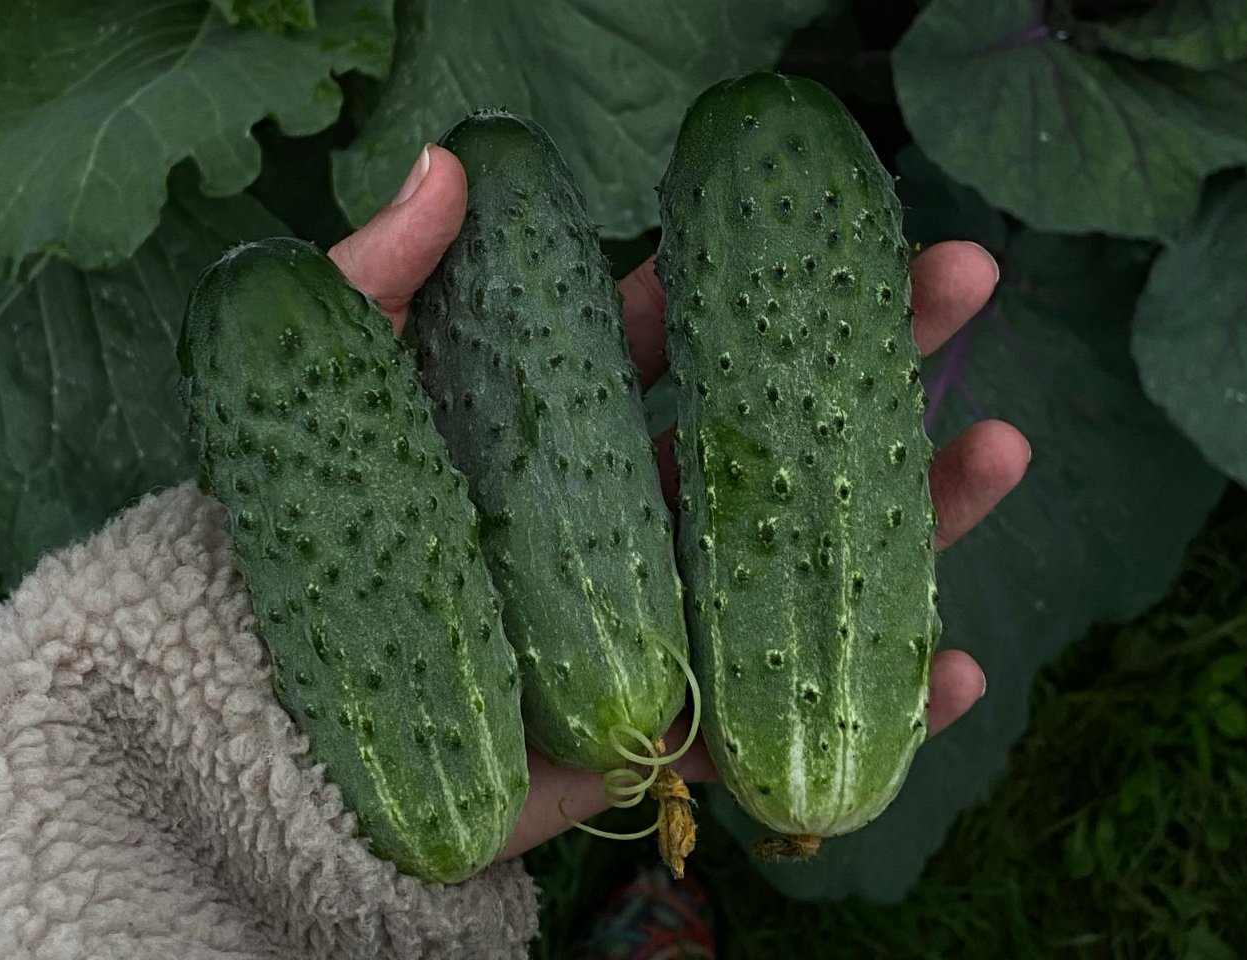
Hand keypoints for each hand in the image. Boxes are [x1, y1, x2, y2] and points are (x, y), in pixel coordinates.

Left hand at [328, 145, 1029, 861]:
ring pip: (799, 571)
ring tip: (998, 454)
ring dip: (909, 518)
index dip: (766, 282)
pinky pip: (770, 722)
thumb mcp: (327, 401)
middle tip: (969, 289)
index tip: (858, 220)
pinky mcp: (645, 736)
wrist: (247, 726)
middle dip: (875, 365)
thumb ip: (377, 285)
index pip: (678, 344)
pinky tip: (959, 672)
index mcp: (552, 435)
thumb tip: (452, 165)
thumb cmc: (289, 547)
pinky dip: (869, 708)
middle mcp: (616, 524)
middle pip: (768, 441)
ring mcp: (643, 629)